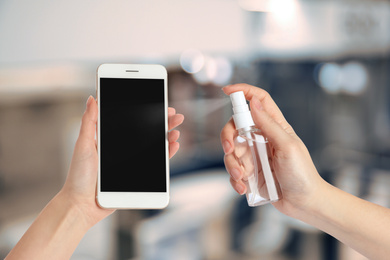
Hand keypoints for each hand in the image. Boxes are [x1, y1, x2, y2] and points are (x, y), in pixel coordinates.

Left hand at [60, 96, 183, 226]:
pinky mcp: (137, 174)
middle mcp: (122, 148)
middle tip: (174, 114)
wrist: (82, 205)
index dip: (145, 111)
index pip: (131, 120)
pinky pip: (155, 163)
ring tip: (175, 131)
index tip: (158, 102)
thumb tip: (93, 98)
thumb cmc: (78, 176)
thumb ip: (89, 122)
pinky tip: (173, 146)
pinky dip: (166, 154)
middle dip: (163, 122)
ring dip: (167, 136)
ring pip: (154, 145)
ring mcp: (131, 161)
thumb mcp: (82, 145)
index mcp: (109, 138)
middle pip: (146, 131)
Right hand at [220, 84, 325, 217]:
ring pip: (231, 151)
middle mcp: (262, 137)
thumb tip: (254, 102)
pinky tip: (243, 188)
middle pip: (235, 127)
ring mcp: (255, 155)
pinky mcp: (250, 171)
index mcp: (274, 126)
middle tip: (230, 150)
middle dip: (227, 138)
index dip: (243, 91)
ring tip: (242, 178)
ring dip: (232, 164)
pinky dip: (234, 179)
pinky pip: (234, 170)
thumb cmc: (302, 174)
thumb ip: (269, 125)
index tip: (226, 90)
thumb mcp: (287, 147)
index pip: (258, 100)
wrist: (304, 203)